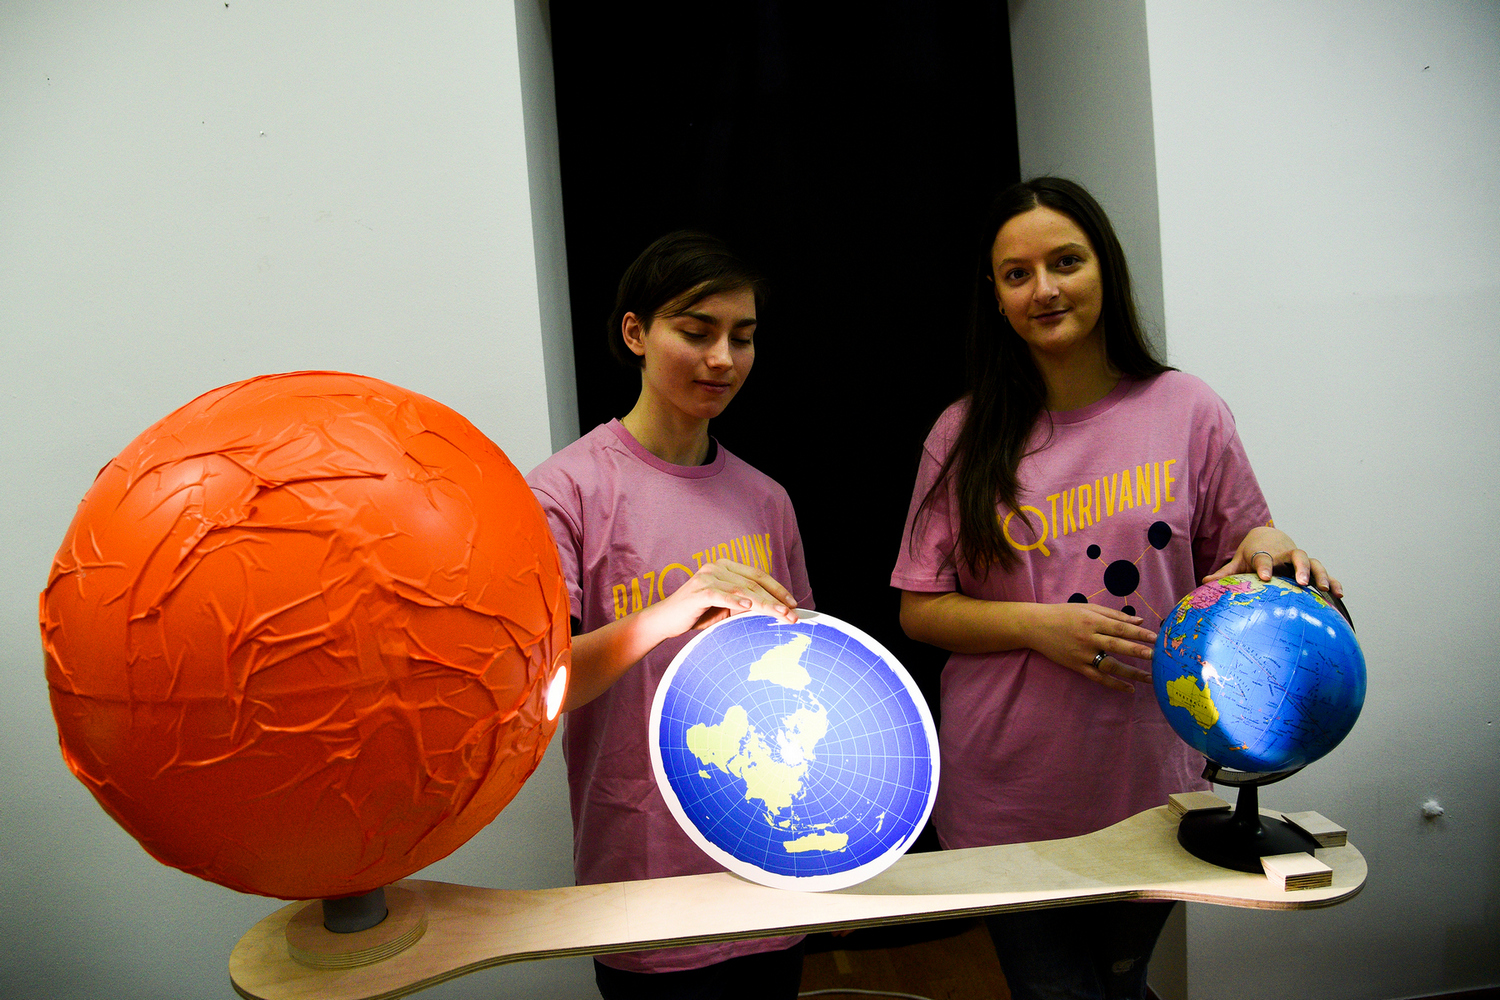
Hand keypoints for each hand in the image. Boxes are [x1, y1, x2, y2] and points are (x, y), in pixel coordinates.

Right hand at [647, 559, 799, 637]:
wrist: (665, 620)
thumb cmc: (697, 614)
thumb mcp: (726, 608)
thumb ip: (744, 603)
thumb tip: (772, 609)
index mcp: (724, 567)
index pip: (757, 576)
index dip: (777, 588)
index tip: (793, 603)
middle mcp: (716, 567)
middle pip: (753, 583)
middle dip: (775, 600)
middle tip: (792, 614)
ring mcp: (706, 577)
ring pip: (742, 590)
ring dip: (764, 603)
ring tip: (780, 614)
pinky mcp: (698, 591)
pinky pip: (721, 595)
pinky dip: (736, 600)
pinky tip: (750, 605)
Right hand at [1028, 603, 1154, 692]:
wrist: (1036, 626)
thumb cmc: (1064, 614)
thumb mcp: (1087, 608)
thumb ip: (1114, 615)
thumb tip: (1139, 622)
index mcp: (1092, 621)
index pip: (1120, 628)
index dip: (1138, 634)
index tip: (1156, 638)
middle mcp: (1088, 638)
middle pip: (1116, 645)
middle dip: (1137, 651)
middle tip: (1156, 656)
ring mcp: (1082, 654)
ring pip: (1109, 665)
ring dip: (1130, 671)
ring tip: (1149, 677)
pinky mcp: (1076, 666)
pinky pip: (1097, 677)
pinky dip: (1114, 684)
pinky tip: (1129, 689)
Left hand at [1203, 526, 1342, 597]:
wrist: (1268, 537)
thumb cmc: (1251, 553)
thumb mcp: (1238, 561)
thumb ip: (1225, 573)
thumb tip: (1204, 583)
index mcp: (1264, 553)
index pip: (1264, 559)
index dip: (1264, 567)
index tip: (1264, 578)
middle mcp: (1284, 555)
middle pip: (1296, 556)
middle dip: (1299, 568)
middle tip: (1300, 582)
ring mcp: (1300, 561)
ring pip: (1314, 563)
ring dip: (1320, 574)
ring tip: (1324, 588)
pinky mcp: (1311, 569)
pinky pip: (1325, 573)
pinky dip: (1334, 582)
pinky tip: (1339, 595)